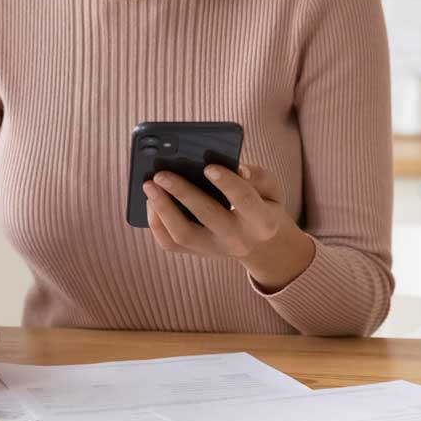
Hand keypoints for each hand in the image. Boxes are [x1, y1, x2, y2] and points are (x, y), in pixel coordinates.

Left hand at [143, 162, 313, 290]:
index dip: (227, 183)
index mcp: (262, 222)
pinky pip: (170, 244)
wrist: (261, 246)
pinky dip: (156, 223)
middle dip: (183, 192)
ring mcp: (214, 250)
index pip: (245, 201)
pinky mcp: (197, 253)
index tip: (208, 166)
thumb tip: (236, 167)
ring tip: (148, 185)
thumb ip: (258, 176)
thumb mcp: (272, 189)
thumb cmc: (263, 205)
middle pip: (207, 216)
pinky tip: (150, 201)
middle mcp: (237, 239)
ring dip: (162, 209)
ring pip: (183, 235)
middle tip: (161, 173)